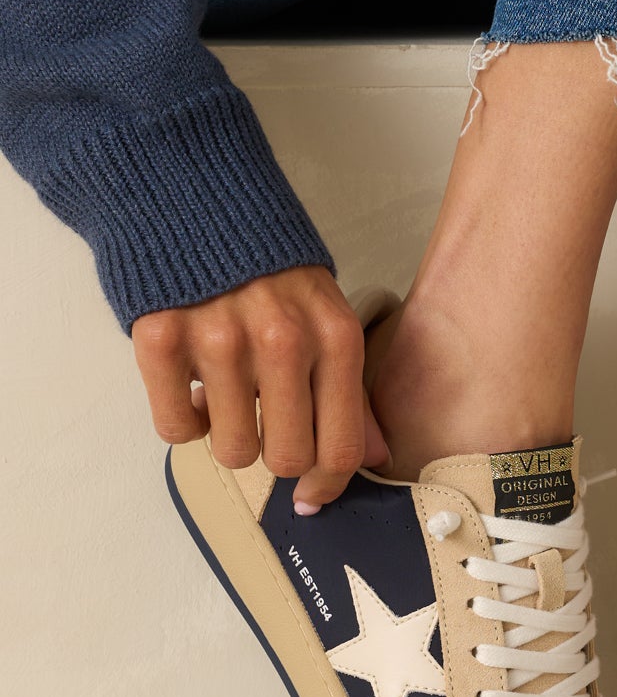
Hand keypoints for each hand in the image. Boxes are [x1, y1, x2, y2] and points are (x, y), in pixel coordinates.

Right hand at [132, 266, 388, 510]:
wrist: (197, 202)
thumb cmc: (272, 269)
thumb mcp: (327, 314)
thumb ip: (348, 387)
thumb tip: (375, 457)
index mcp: (334, 335)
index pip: (341, 445)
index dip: (326, 484)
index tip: (310, 494)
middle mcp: (282, 340)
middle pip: (285, 457)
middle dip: (274, 454)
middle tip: (264, 422)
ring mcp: (219, 339)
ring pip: (231, 451)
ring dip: (228, 434)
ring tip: (228, 393)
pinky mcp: (161, 338)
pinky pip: (176, 429)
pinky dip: (184, 418)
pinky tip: (194, 384)